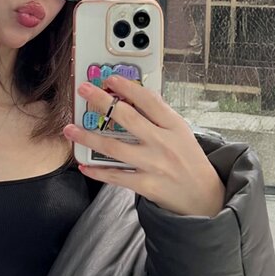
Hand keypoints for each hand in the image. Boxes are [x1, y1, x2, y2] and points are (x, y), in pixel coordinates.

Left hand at [63, 74, 225, 217]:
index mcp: (174, 126)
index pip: (149, 100)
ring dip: (88, 137)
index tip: (110, 78)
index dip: (127, 87)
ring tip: (70, 129)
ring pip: (113, 147)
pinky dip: (97, 171)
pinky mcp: (146, 185)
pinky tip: (84, 165)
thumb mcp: (182, 133)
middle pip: (127, 118)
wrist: (203, 197)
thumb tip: (138, 96)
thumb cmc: (189, 161)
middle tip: (83, 90)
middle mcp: (163, 143)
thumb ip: (161, 116)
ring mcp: (153, 164)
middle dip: (101, 101)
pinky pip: (116, 176)